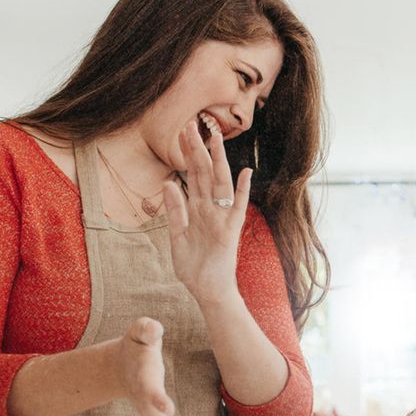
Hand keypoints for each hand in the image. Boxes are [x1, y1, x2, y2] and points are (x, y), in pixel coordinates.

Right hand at [115, 317, 189, 415]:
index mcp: (145, 380)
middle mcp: (147, 400)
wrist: (123, 363)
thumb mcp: (140, 331)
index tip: (168, 411)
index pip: (152, 390)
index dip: (159, 399)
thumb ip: (146, 329)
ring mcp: (151, 411)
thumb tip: (153, 327)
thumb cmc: (137, 344)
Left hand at [162, 115, 251, 304]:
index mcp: (198, 209)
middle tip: (192, 124)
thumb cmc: (194, 267)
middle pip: (204, 173)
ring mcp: (222, 218)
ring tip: (215, 138)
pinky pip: (239, 208)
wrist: (207, 291)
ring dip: (218, 161)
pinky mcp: (230, 231)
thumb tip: (168, 183)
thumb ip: (174, 210)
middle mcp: (211, 209)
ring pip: (220, 183)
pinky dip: (243, 191)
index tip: (182, 133)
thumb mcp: (177, 236)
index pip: (192, 175)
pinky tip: (246, 173)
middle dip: (198, 149)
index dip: (188, 155)